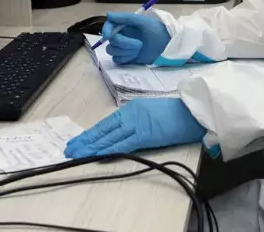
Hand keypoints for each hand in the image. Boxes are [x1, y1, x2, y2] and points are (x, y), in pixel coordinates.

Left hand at [65, 98, 204, 158]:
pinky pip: (123, 144)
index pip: (107, 123)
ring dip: (91, 146)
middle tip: (69, 148)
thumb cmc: (177, 113)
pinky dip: (108, 150)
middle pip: (103, 129)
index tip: (79, 140)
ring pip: (109, 137)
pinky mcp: (145, 134)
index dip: (92, 132)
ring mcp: (137, 124)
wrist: (194, 111)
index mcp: (132, 108)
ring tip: (76, 153)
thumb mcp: (152, 112)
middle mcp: (131, 114)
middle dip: (85, 140)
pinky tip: (96, 155)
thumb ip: (138, 121)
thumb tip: (126, 133)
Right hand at [103, 12, 170, 64]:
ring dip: (126, 51)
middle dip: (124, 43)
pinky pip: (117, 60)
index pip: (108, 26)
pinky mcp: (126, 58)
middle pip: (111, 41)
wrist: (167, 46)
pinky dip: (126, 58)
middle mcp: (122, 35)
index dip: (106, 30)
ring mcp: (124, 48)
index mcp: (124, 25)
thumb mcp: (142, 21)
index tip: (108, 35)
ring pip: (113, 51)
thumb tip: (108, 14)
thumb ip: (125, 18)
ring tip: (139, 49)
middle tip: (139, 44)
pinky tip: (135, 56)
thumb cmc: (157, 31)